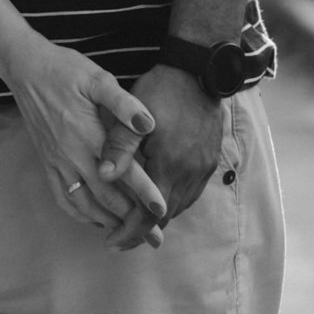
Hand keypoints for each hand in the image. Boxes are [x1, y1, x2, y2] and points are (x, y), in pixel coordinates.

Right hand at [3, 35, 165, 249]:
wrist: (25, 68)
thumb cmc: (65, 69)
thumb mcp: (97, 78)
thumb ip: (123, 103)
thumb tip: (149, 124)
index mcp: (88, 135)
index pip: (122, 171)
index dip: (144, 192)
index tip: (162, 211)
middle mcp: (71, 155)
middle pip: (106, 197)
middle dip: (132, 219)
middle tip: (154, 238)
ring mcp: (57, 162)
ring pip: (84, 203)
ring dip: (108, 221)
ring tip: (129, 233)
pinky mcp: (47, 163)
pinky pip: (63, 198)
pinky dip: (81, 214)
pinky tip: (95, 218)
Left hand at [97, 64, 221, 226]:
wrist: (198, 71)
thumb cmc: (162, 91)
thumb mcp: (134, 116)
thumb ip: (119, 147)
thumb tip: (102, 174)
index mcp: (169, 166)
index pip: (149, 215)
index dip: (130, 232)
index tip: (111, 242)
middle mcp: (190, 174)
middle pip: (165, 216)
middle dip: (141, 230)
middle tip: (118, 236)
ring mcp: (203, 169)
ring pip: (180, 206)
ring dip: (158, 217)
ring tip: (135, 221)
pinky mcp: (210, 161)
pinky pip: (191, 193)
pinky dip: (173, 201)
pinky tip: (160, 196)